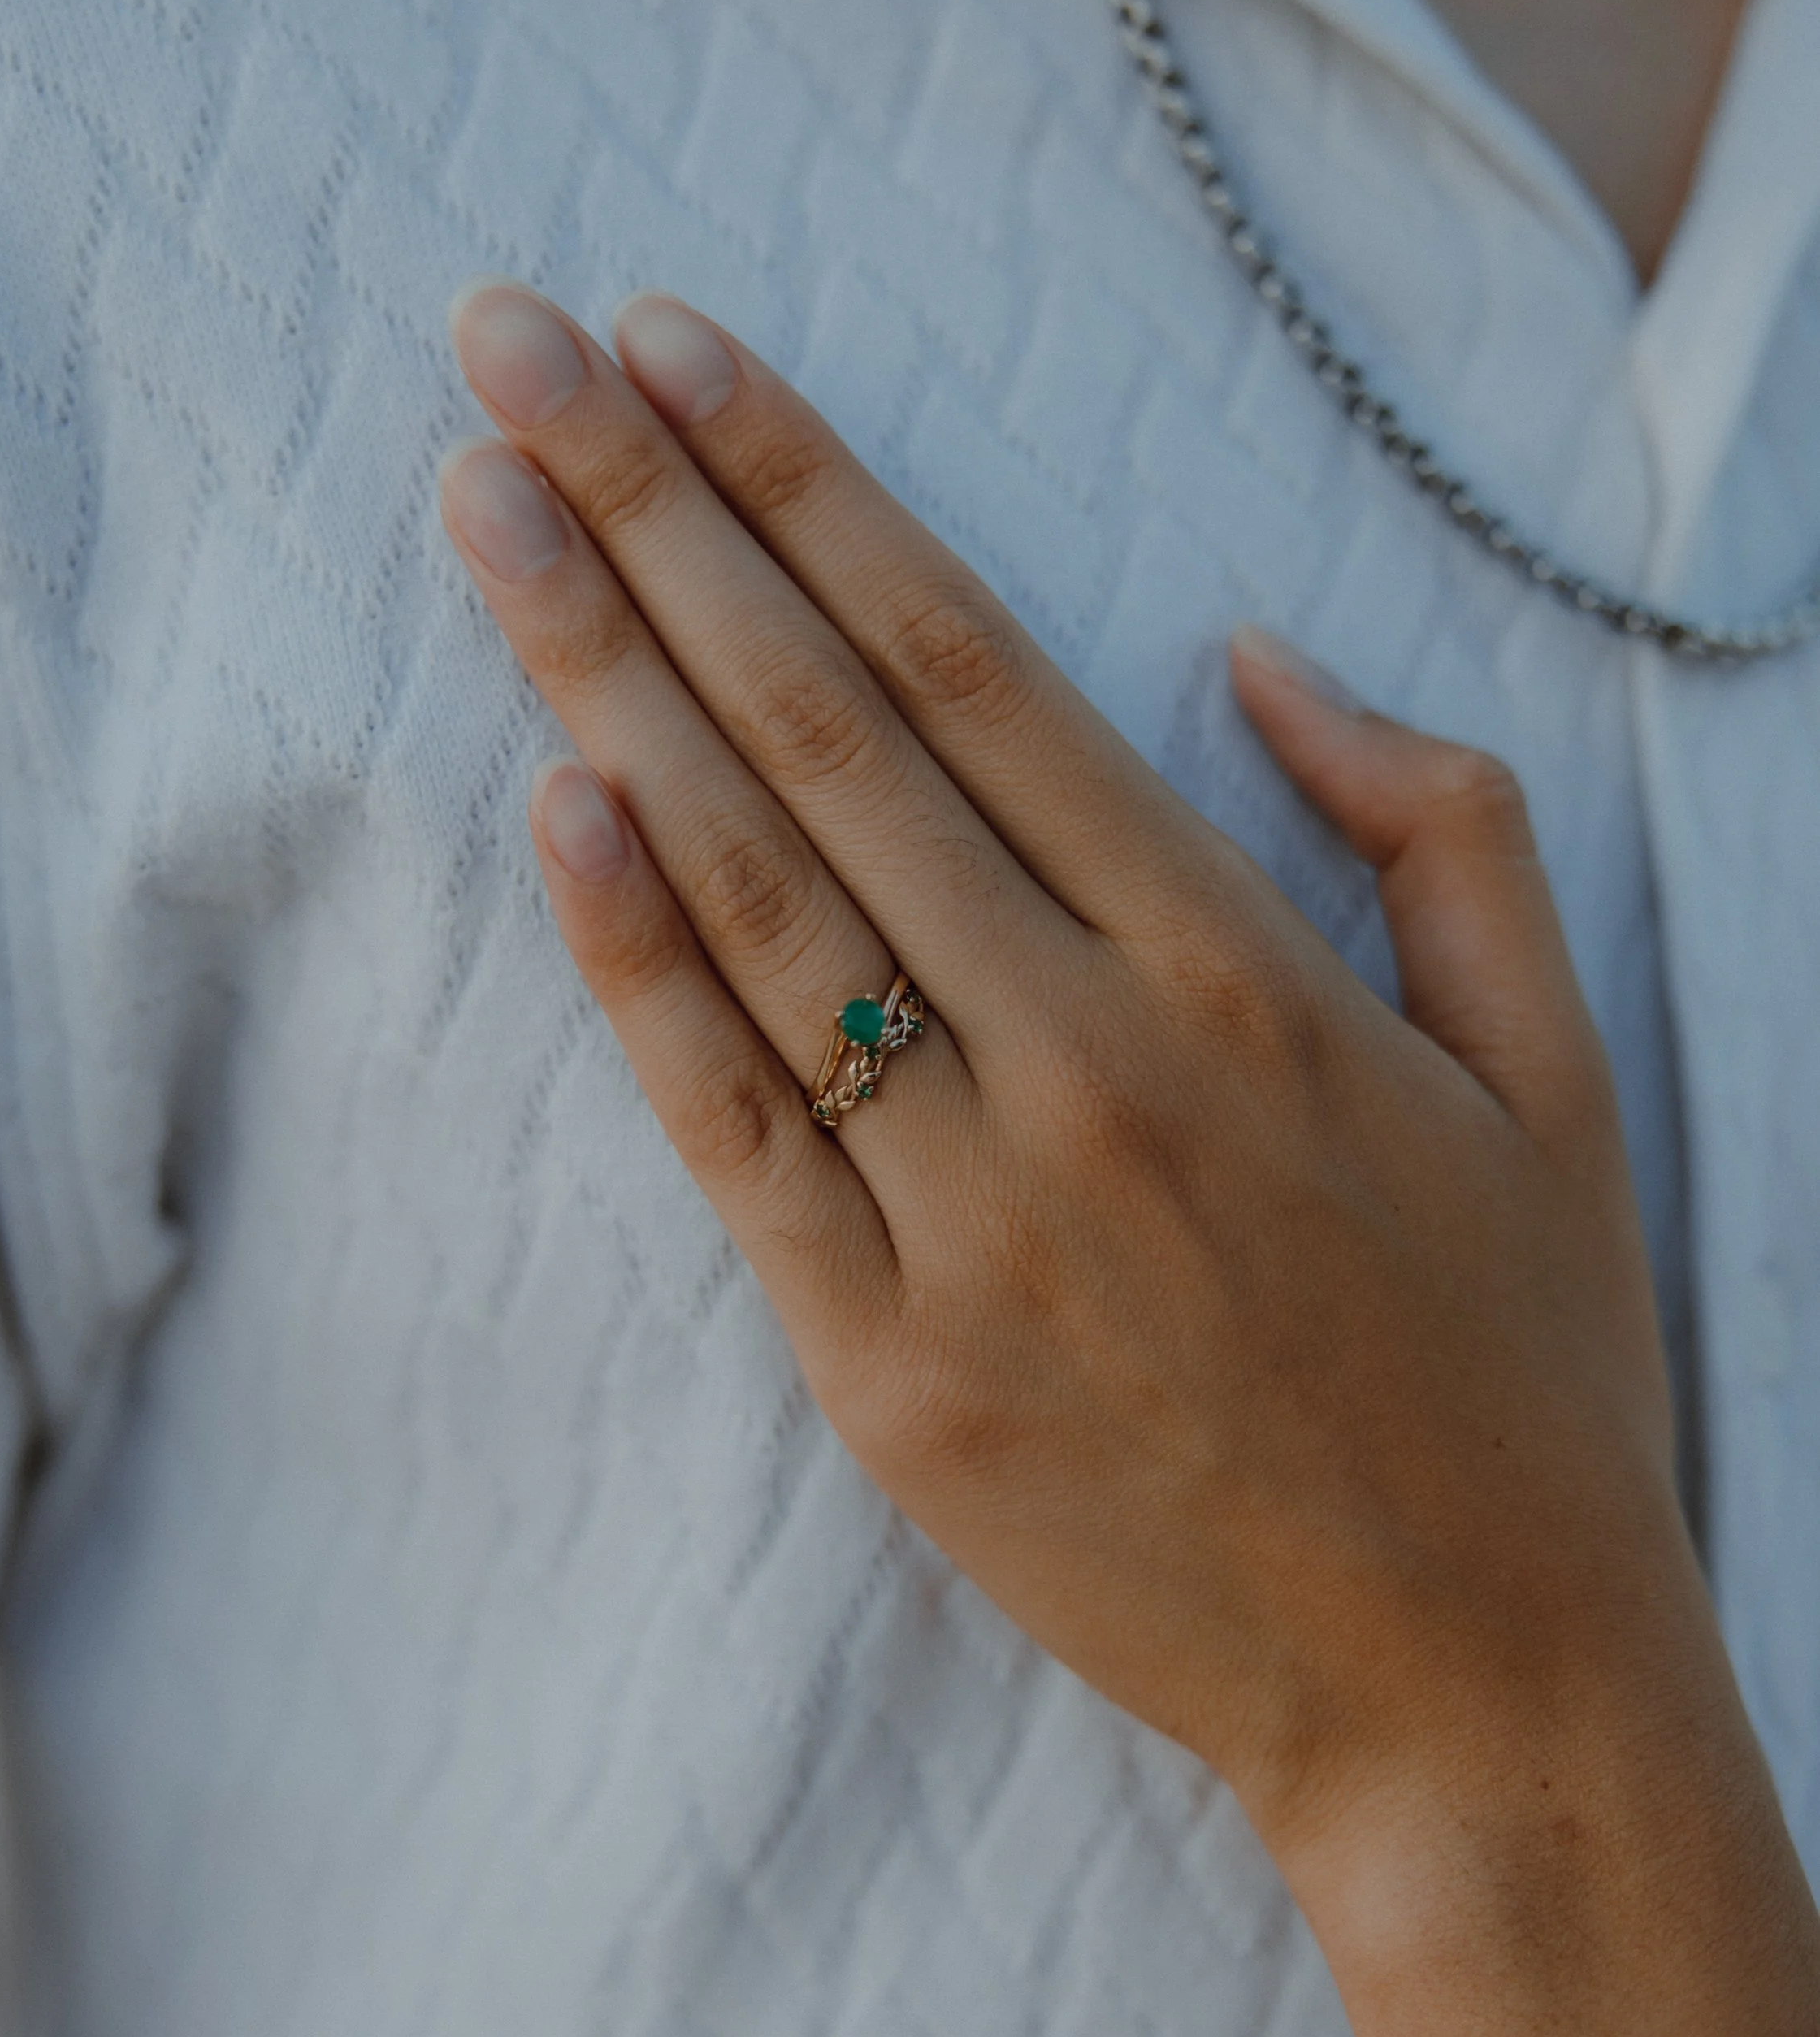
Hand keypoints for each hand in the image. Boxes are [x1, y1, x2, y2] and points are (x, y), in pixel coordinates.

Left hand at [440, 278, 1696, 1869]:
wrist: (1476, 1695)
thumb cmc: (1526, 1374)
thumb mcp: (1557, 1073)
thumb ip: (1435, 828)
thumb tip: (1256, 655)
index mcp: (1248, 970)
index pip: (975, 664)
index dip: (813, 488)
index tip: (682, 349)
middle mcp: (1090, 1063)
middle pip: (823, 731)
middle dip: (650, 516)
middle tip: (507, 341)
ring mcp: (971, 1219)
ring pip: (752, 897)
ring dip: (597, 677)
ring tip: (479, 502)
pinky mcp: (886, 1366)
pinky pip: (730, 1129)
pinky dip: (631, 959)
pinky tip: (546, 792)